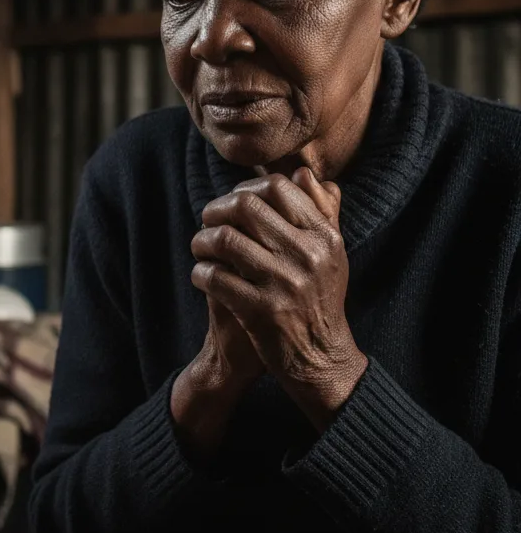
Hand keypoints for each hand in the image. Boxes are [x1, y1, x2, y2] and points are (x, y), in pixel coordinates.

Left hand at [189, 167, 367, 428]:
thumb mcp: (331, 255)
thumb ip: (322, 211)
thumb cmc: (319, 300)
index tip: (231, 204)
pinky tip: (202, 276)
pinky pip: (214, 277)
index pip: (278, 187)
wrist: (321, 359)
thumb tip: (304, 173)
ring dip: (202, 241)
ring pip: (223, 239)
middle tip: (207, 223)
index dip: (244, 188)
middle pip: (244, 206)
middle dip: (215, 210)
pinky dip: (200, 273)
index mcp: (325, 236)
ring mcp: (284, 284)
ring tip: (200, 249)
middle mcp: (307, 256)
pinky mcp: (261, 312)